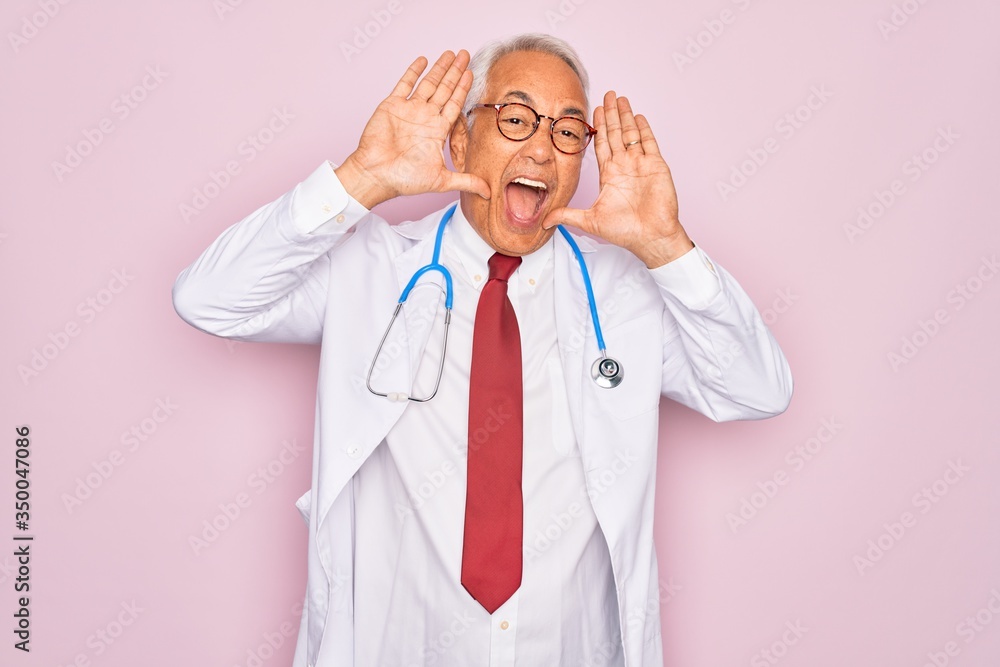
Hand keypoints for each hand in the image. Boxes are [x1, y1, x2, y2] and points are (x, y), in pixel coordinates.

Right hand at [335, 50, 489, 208]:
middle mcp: (425, 118)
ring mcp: (409, 110)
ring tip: (451, 54)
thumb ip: (466, 181)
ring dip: (439, 68)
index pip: (454, 105)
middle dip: (455, 72)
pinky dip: (413, 72)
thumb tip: (489, 192)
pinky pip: (405, 84)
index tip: (472, 74)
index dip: (463, 89)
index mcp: (436, 131)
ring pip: (428, 83)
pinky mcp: (392, 105)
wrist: (376, 175)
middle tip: (466, 55)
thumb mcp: (441, 180)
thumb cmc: (405, 180)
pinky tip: (423, 60)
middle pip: (444, 89)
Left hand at [542, 91, 693, 268]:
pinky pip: (649, 142)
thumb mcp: (589, 221)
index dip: (598, 127)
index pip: (602, 144)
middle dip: (611, 114)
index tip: (593, 110)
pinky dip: (643, 129)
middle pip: (615, 133)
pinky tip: (637, 115)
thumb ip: (567, 215)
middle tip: (607, 94)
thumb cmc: (624, 231)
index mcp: (609, 175)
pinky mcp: (656, 165)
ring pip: (631, 134)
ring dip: (626, 116)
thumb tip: (543, 221)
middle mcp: (624, 166)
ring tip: (620, 98)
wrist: (650, 237)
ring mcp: (640, 164)